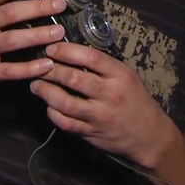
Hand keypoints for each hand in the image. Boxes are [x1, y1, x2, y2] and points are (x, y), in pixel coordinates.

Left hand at [30, 42, 171, 168]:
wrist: (149, 135)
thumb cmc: (136, 100)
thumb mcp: (126, 76)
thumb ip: (103, 66)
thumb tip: (72, 53)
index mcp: (120, 75)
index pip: (90, 57)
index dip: (67, 51)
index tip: (52, 48)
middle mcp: (109, 94)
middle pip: (74, 79)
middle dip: (51, 70)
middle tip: (40, 66)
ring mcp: (99, 115)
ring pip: (65, 103)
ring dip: (46, 92)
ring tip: (36, 85)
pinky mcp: (91, 133)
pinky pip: (66, 123)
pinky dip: (53, 113)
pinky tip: (48, 105)